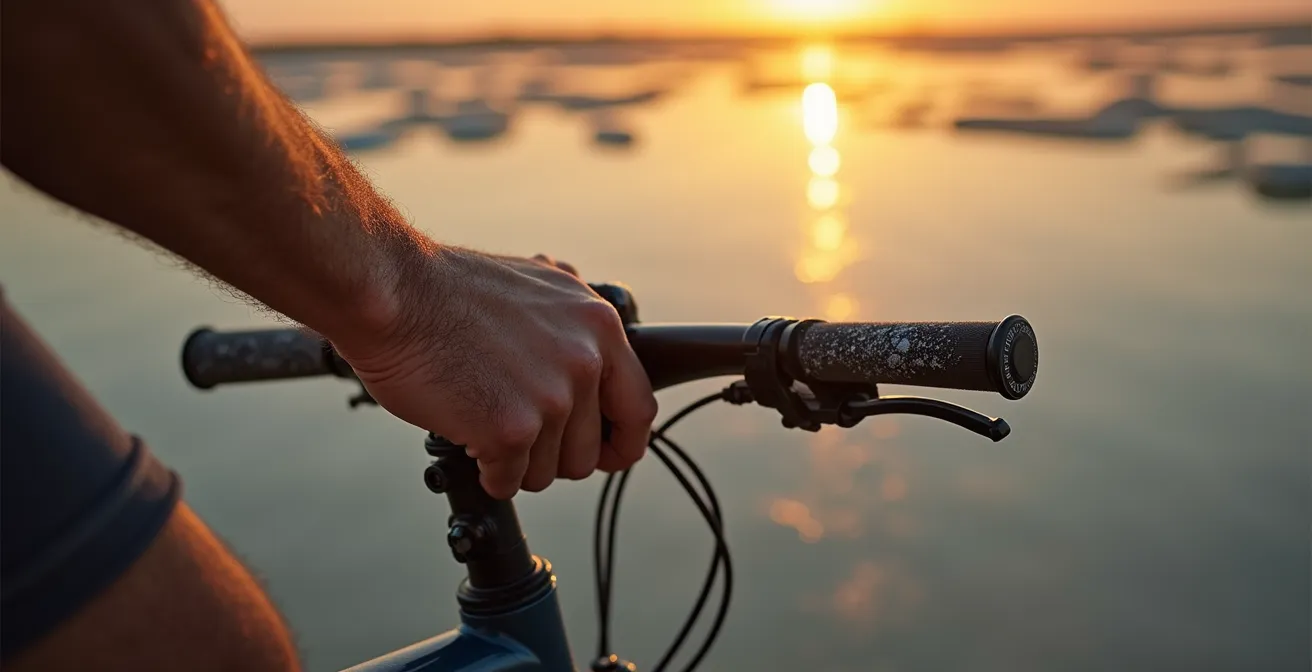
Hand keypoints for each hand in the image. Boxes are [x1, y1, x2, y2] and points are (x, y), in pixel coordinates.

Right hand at [331, 248, 657, 498]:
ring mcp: (552, 398)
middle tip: (515, 431)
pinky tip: (464, 434)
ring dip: (515, 462)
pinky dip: (486, 472)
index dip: (622, 442)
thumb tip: (590, 348)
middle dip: (552, 454)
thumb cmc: (448, 291)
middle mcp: (585, 361)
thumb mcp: (537, 287)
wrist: (393, 292)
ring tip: (481, 418)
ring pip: (548, 473)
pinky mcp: (511, 430)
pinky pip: (509, 482)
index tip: (606, 453)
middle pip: (589, 453)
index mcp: (598, 326)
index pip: (639, 408)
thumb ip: (572, 325)